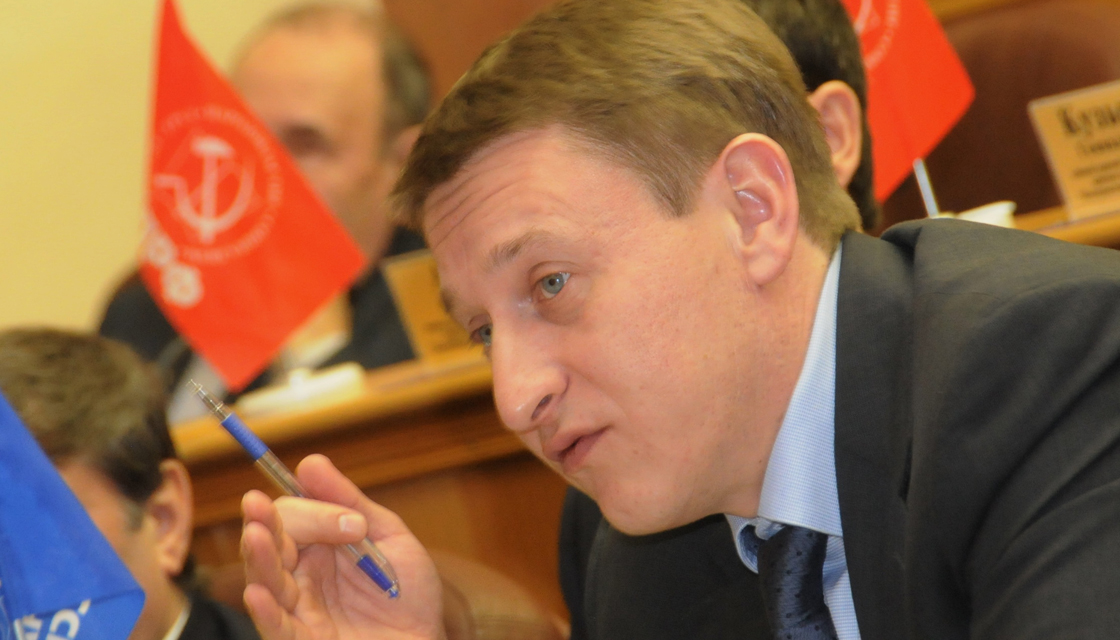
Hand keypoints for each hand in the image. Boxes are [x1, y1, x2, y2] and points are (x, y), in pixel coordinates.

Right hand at [241, 454, 445, 639]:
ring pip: (267, 580)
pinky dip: (265, 611)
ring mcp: (300, 608)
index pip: (294, 516)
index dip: (313, 511)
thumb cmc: (407, 593)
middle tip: (257, 505)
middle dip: (267, 523)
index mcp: (319, 545)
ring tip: (255, 535)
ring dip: (259, 557)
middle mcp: (301, 574)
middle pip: (271, 543)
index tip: (352, 522)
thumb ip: (349, 503)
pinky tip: (256, 592)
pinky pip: (276, 628)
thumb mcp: (388, 538)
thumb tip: (310, 462)